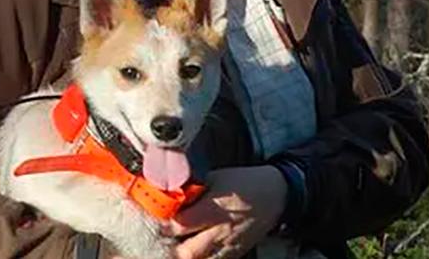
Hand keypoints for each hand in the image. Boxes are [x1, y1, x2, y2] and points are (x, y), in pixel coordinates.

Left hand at [163, 165, 286, 258]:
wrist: (275, 195)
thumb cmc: (245, 183)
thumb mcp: (216, 177)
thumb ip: (192, 189)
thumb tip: (169, 193)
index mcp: (215, 208)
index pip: (179, 225)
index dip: (162, 224)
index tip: (153, 217)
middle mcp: (221, 232)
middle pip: (185, 252)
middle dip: (168, 246)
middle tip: (157, 237)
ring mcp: (228, 247)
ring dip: (182, 254)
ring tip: (171, 245)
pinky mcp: (233, 255)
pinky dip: (199, 257)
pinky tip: (191, 249)